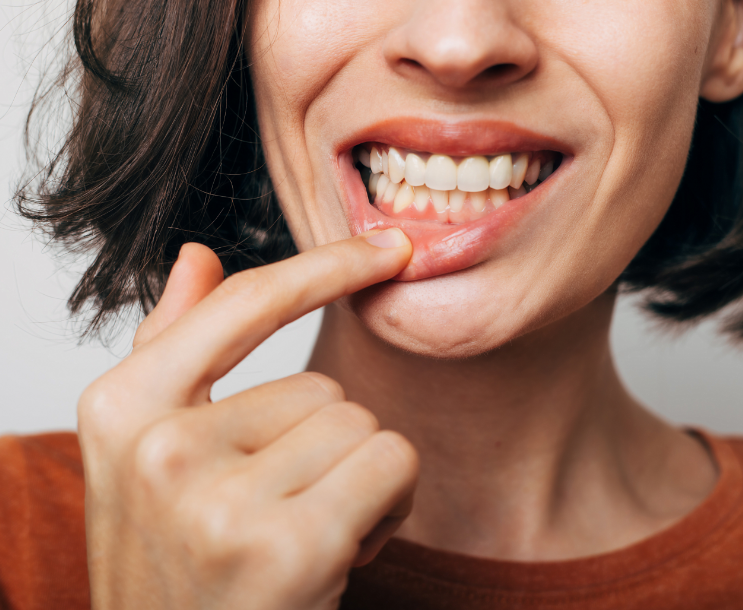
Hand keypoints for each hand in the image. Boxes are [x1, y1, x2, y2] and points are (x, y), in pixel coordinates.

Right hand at [78, 229, 416, 609]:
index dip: (326, 267)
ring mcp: (218, 499)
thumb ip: (171, 348)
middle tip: (284, 512)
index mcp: (120, 408)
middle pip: (323, 384)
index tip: (388, 247)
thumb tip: (196, 256)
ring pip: (361, 425)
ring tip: (304, 535)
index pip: (243, 305)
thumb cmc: (179, 564)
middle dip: (327, 448)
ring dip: (358, 479)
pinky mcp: (288, 545)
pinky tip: (339, 554)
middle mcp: (159, 447)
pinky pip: (392, 462)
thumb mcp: (146, 456)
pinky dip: (390, 504)